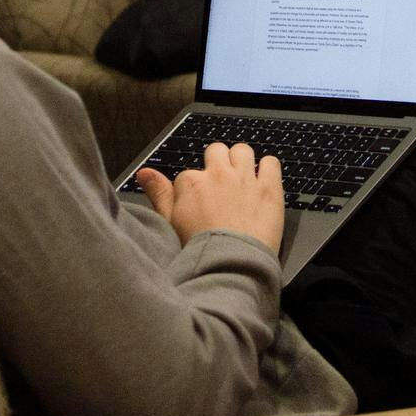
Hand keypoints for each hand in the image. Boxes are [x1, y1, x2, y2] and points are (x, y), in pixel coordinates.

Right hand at [136, 141, 283, 254]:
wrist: (230, 265)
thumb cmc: (199, 250)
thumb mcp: (169, 223)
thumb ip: (159, 194)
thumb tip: (144, 172)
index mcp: (191, 182)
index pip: (190, 174)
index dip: (195, 188)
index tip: (200, 204)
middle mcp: (218, 174)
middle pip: (217, 151)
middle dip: (218, 163)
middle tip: (222, 184)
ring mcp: (245, 178)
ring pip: (243, 150)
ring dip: (242, 161)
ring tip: (243, 179)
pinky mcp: (269, 188)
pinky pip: (272, 162)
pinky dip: (269, 168)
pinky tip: (264, 182)